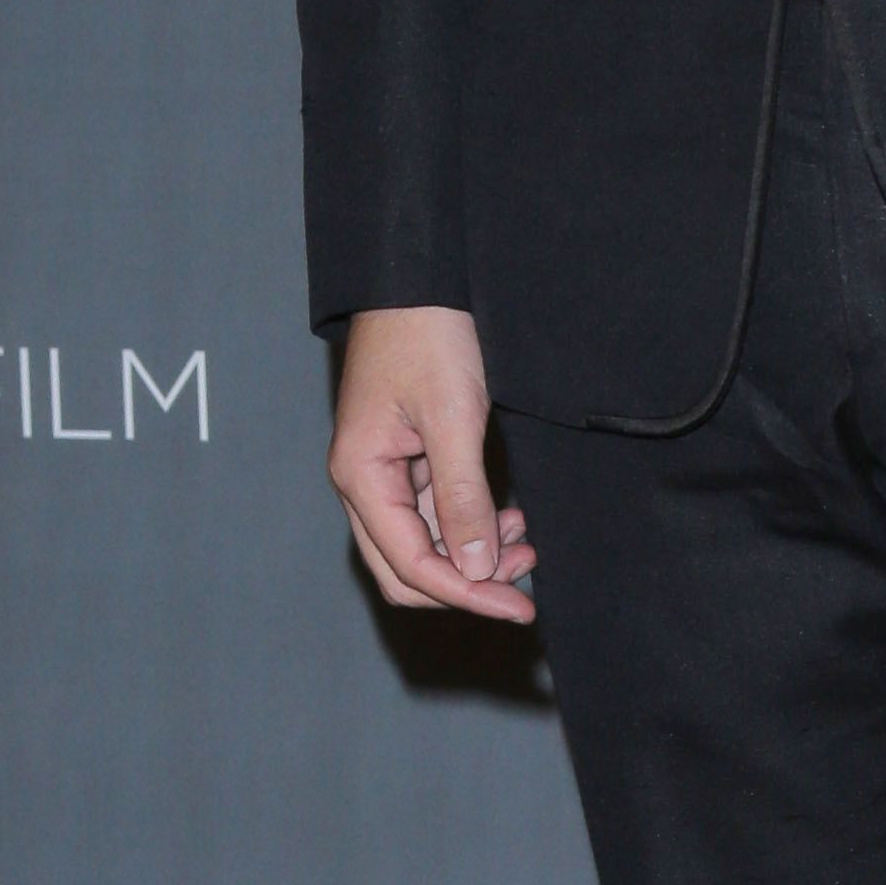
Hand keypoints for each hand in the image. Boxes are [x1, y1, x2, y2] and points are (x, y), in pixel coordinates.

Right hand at [329, 304, 536, 627]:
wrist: (419, 278)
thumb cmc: (428, 335)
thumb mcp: (454, 418)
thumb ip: (462, 499)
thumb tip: (475, 568)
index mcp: (360, 477)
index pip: (411, 565)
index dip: (467, 594)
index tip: (519, 607)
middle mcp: (363, 483)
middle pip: (407, 570)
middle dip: (466, 583)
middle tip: (524, 585)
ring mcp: (383, 473)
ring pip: (423, 544)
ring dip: (472, 556)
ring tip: (525, 543)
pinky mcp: (406, 458)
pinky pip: (433, 513)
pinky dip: (469, 526)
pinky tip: (506, 520)